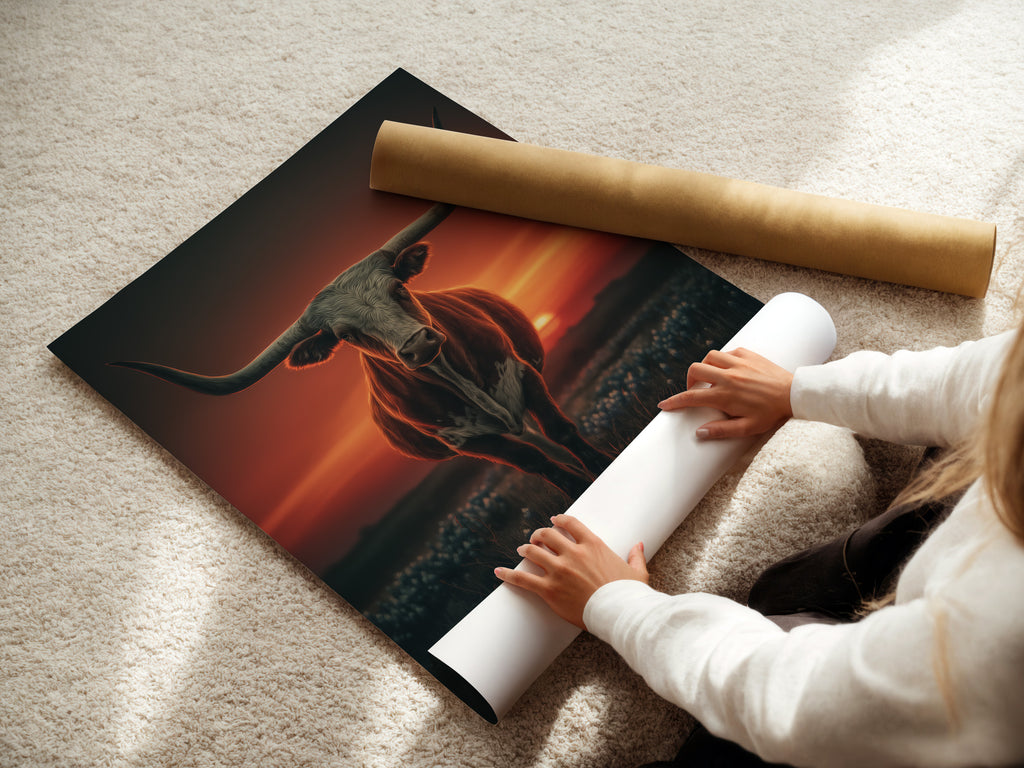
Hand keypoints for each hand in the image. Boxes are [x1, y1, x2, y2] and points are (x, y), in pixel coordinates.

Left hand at [494, 515, 647, 629]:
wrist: (620, 614)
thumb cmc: (629, 594)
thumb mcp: (636, 572)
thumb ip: (635, 556)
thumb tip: (639, 545)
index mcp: (593, 545)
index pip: (570, 524)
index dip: (559, 520)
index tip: (553, 521)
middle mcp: (573, 553)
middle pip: (547, 535)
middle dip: (539, 535)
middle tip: (535, 538)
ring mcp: (559, 571)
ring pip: (533, 552)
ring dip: (526, 549)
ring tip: (522, 550)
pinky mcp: (549, 589)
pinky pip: (523, 579)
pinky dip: (509, 574)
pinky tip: (498, 572)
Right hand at [658, 347, 792, 439]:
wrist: (794, 394)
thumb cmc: (771, 414)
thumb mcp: (747, 428)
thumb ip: (722, 431)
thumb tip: (699, 433)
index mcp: (725, 395)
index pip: (691, 397)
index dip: (674, 402)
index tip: (664, 405)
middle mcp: (728, 376)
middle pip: (695, 370)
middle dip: (689, 380)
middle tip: (695, 391)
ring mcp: (738, 363)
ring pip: (709, 357)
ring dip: (705, 367)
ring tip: (711, 378)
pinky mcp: (748, 354)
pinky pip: (727, 352)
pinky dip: (722, 360)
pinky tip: (728, 369)